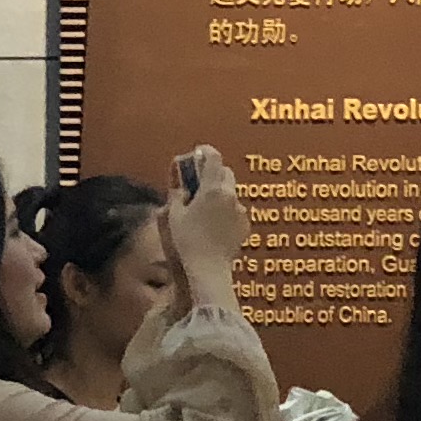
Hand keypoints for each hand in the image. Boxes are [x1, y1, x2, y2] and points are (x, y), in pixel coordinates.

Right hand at [163, 146, 249, 281]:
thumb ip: (178, 194)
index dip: (205, 151)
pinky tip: (215, 225)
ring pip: (231, 192)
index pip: (213, 157)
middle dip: (213, 174)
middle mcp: (230, 195)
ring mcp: (240, 210)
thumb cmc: (188, 242)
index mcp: (212, 188)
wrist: (209, 269)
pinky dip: (227, 211)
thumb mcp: (174, 215)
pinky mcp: (245, 224)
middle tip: (199, 183)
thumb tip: (181, 186)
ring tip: (205, 210)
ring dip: (220, 194)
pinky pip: (236, 210)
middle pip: (225, 172)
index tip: (198, 153)